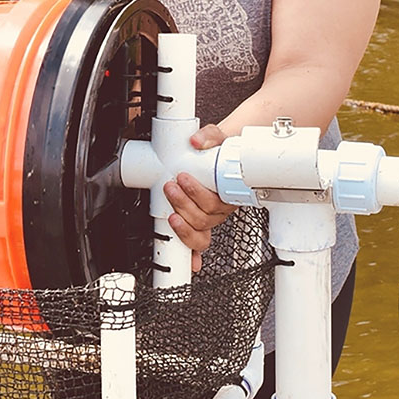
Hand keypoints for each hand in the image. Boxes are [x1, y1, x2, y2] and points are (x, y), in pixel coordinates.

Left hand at [163, 124, 236, 272]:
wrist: (226, 155)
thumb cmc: (223, 151)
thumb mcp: (219, 137)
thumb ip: (208, 136)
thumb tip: (196, 141)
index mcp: (229, 192)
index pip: (216, 201)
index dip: (197, 193)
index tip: (182, 178)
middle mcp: (221, 209)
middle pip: (205, 217)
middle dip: (183, 203)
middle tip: (171, 186)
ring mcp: (211, 217)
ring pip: (200, 230)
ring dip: (182, 220)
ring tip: (169, 203)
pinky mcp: (201, 223)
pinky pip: (200, 244)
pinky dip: (195, 255)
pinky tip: (191, 262)